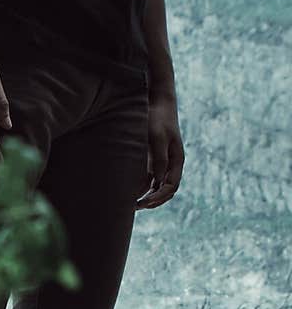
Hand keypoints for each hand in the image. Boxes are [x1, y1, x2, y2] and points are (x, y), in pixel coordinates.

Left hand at [136, 91, 183, 209]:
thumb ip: (158, 160)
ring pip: (158, 187)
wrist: (156, 102)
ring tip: (132, 203)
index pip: (171, 187)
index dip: (159, 197)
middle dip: (153, 201)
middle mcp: (172, 164)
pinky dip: (143, 187)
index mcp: (177, 161)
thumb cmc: (157, 118)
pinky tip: (131, 191)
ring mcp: (164, 162)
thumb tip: (157, 182)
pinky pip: (151, 179)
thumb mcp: (157, 138)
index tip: (144, 202)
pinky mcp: (154, 159)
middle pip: (166, 191)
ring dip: (148, 196)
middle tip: (135, 206)